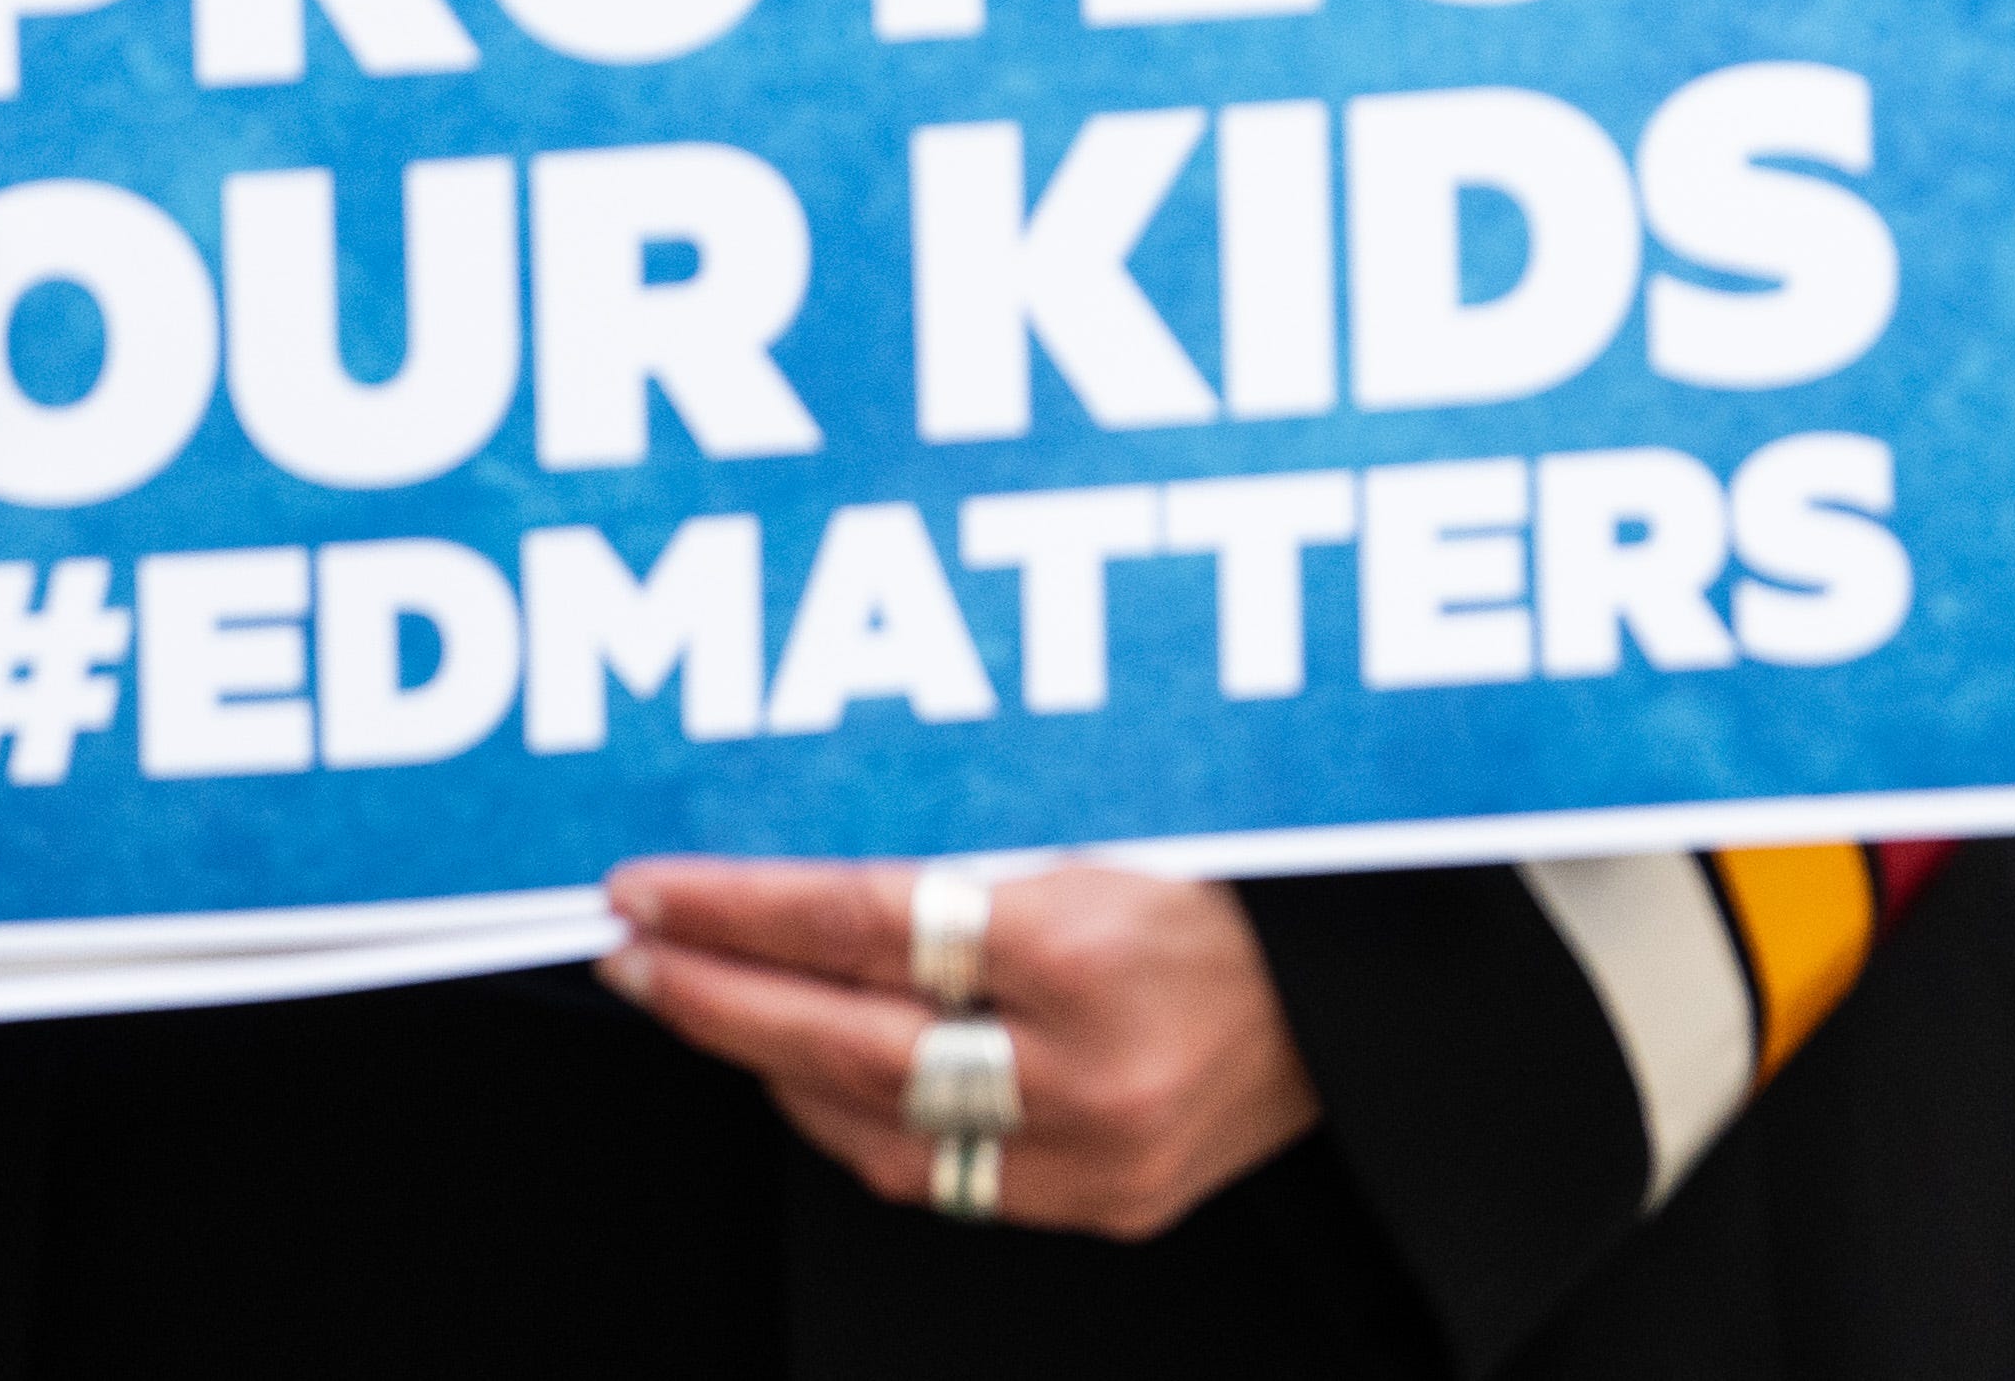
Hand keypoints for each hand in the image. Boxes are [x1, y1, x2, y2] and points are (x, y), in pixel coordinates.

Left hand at [607, 853, 1322, 1237]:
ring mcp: (1099, 1155)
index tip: (650, 890)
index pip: (863, 925)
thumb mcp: (1120, 806)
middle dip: (716, 997)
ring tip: (707, 1006)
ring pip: (878, 1135)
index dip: (737, 909)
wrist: (1379, 986)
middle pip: (844, 1045)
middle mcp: (1091, 1068)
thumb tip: (803, 828)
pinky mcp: (1111, 1207)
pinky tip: (818, 1074)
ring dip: (771, 1071)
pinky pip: (947, 1181)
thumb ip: (977, 829)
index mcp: (1093, 943)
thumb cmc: (1252, 868)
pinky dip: (863, 1124)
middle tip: (634, 954)